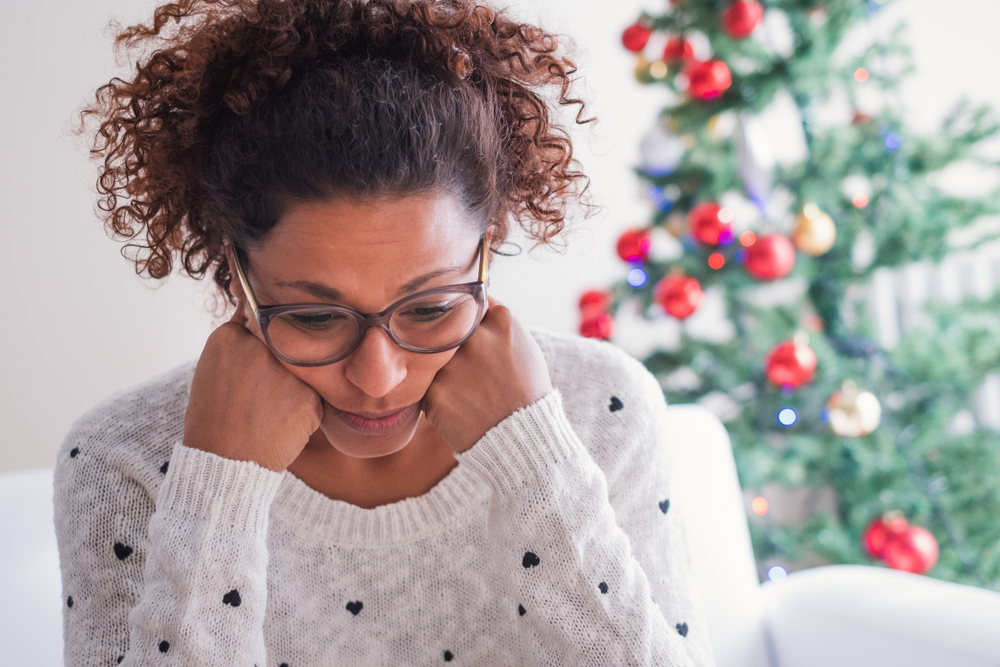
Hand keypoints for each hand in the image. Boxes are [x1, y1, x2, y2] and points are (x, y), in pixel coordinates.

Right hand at [183, 297, 323, 471]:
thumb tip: (251, 306)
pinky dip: (303, 410)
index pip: (257, 321)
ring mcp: (285, 370)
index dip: (261, 342)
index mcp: (228, 337)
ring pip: (302, 369)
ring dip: (293, 387)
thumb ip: (237, 340)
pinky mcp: (308, 396)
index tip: (256, 363)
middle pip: (284, 344)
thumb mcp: (211, 370)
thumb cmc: (214, 420)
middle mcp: (258, 347)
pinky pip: (314, 395)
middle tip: (261, 395)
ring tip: (269, 412)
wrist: (224, 465)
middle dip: (279, 365)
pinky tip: (282, 424)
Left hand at [420, 296, 551, 452]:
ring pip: (431, 356)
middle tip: (468, 369)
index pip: (471, 303)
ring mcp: (453, 363)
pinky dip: (437, 395)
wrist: (523, 439)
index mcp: (503, 320)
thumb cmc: (527, 393)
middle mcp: (476, 337)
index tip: (468, 333)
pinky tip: (458, 406)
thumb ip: (496, 322)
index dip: (467, 320)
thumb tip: (472, 300)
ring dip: (441, 371)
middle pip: (447, 327)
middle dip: (451, 344)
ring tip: (466, 391)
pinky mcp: (435, 391)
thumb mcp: (525, 347)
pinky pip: (424, 384)